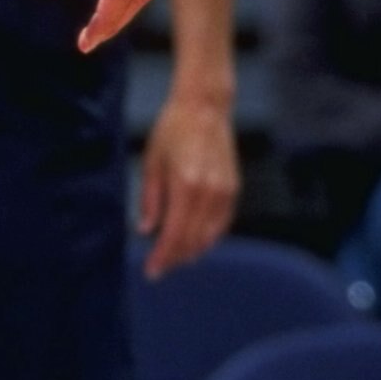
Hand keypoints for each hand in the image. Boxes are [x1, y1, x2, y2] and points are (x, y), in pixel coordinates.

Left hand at [137, 89, 239, 276]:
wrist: (205, 107)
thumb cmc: (172, 130)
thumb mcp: (152, 162)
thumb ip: (150, 199)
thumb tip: (145, 231)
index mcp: (185, 185)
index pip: (174, 234)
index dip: (163, 257)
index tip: (151, 272)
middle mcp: (209, 193)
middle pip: (193, 240)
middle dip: (175, 258)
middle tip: (159, 266)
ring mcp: (225, 192)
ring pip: (210, 236)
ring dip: (192, 251)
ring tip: (174, 256)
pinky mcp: (234, 189)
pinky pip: (222, 224)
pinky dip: (208, 237)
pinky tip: (195, 241)